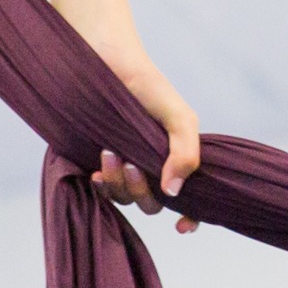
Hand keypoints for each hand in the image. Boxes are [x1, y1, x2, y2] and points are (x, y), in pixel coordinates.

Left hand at [86, 62, 202, 233]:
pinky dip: (101, 185)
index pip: (191, 197)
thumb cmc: (146, 85)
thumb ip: (185, 153)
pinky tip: (96, 171)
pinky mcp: (99, 163)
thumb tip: (174, 193)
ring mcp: (126, 166)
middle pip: (154, 203)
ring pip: (127, 199)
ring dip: (119, 184)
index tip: (182, 226)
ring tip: (109, 153)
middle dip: (142, 191)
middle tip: (132, 165)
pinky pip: (102, 191)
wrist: (103, 61)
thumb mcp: (179, 116)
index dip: (191, 217)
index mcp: (177, 157)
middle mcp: (153, 166)